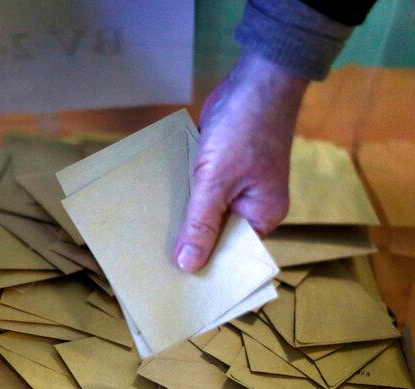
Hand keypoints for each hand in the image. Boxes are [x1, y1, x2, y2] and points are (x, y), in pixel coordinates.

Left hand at [174, 52, 308, 271]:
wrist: (257, 79)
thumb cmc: (246, 128)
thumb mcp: (217, 181)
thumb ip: (202, 224)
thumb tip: (189, 265)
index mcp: (263, 216)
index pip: (232, 255)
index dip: (207, 267)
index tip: (177, 284)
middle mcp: (254, 206)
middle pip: (218, 236)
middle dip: (192, 244)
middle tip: (155, 265)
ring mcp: (239, 188)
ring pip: (207, 213)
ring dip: (184, 220)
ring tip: (151, 242)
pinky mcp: (223, 170)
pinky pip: (202, 192)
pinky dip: (185, 197)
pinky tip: (159, 207)